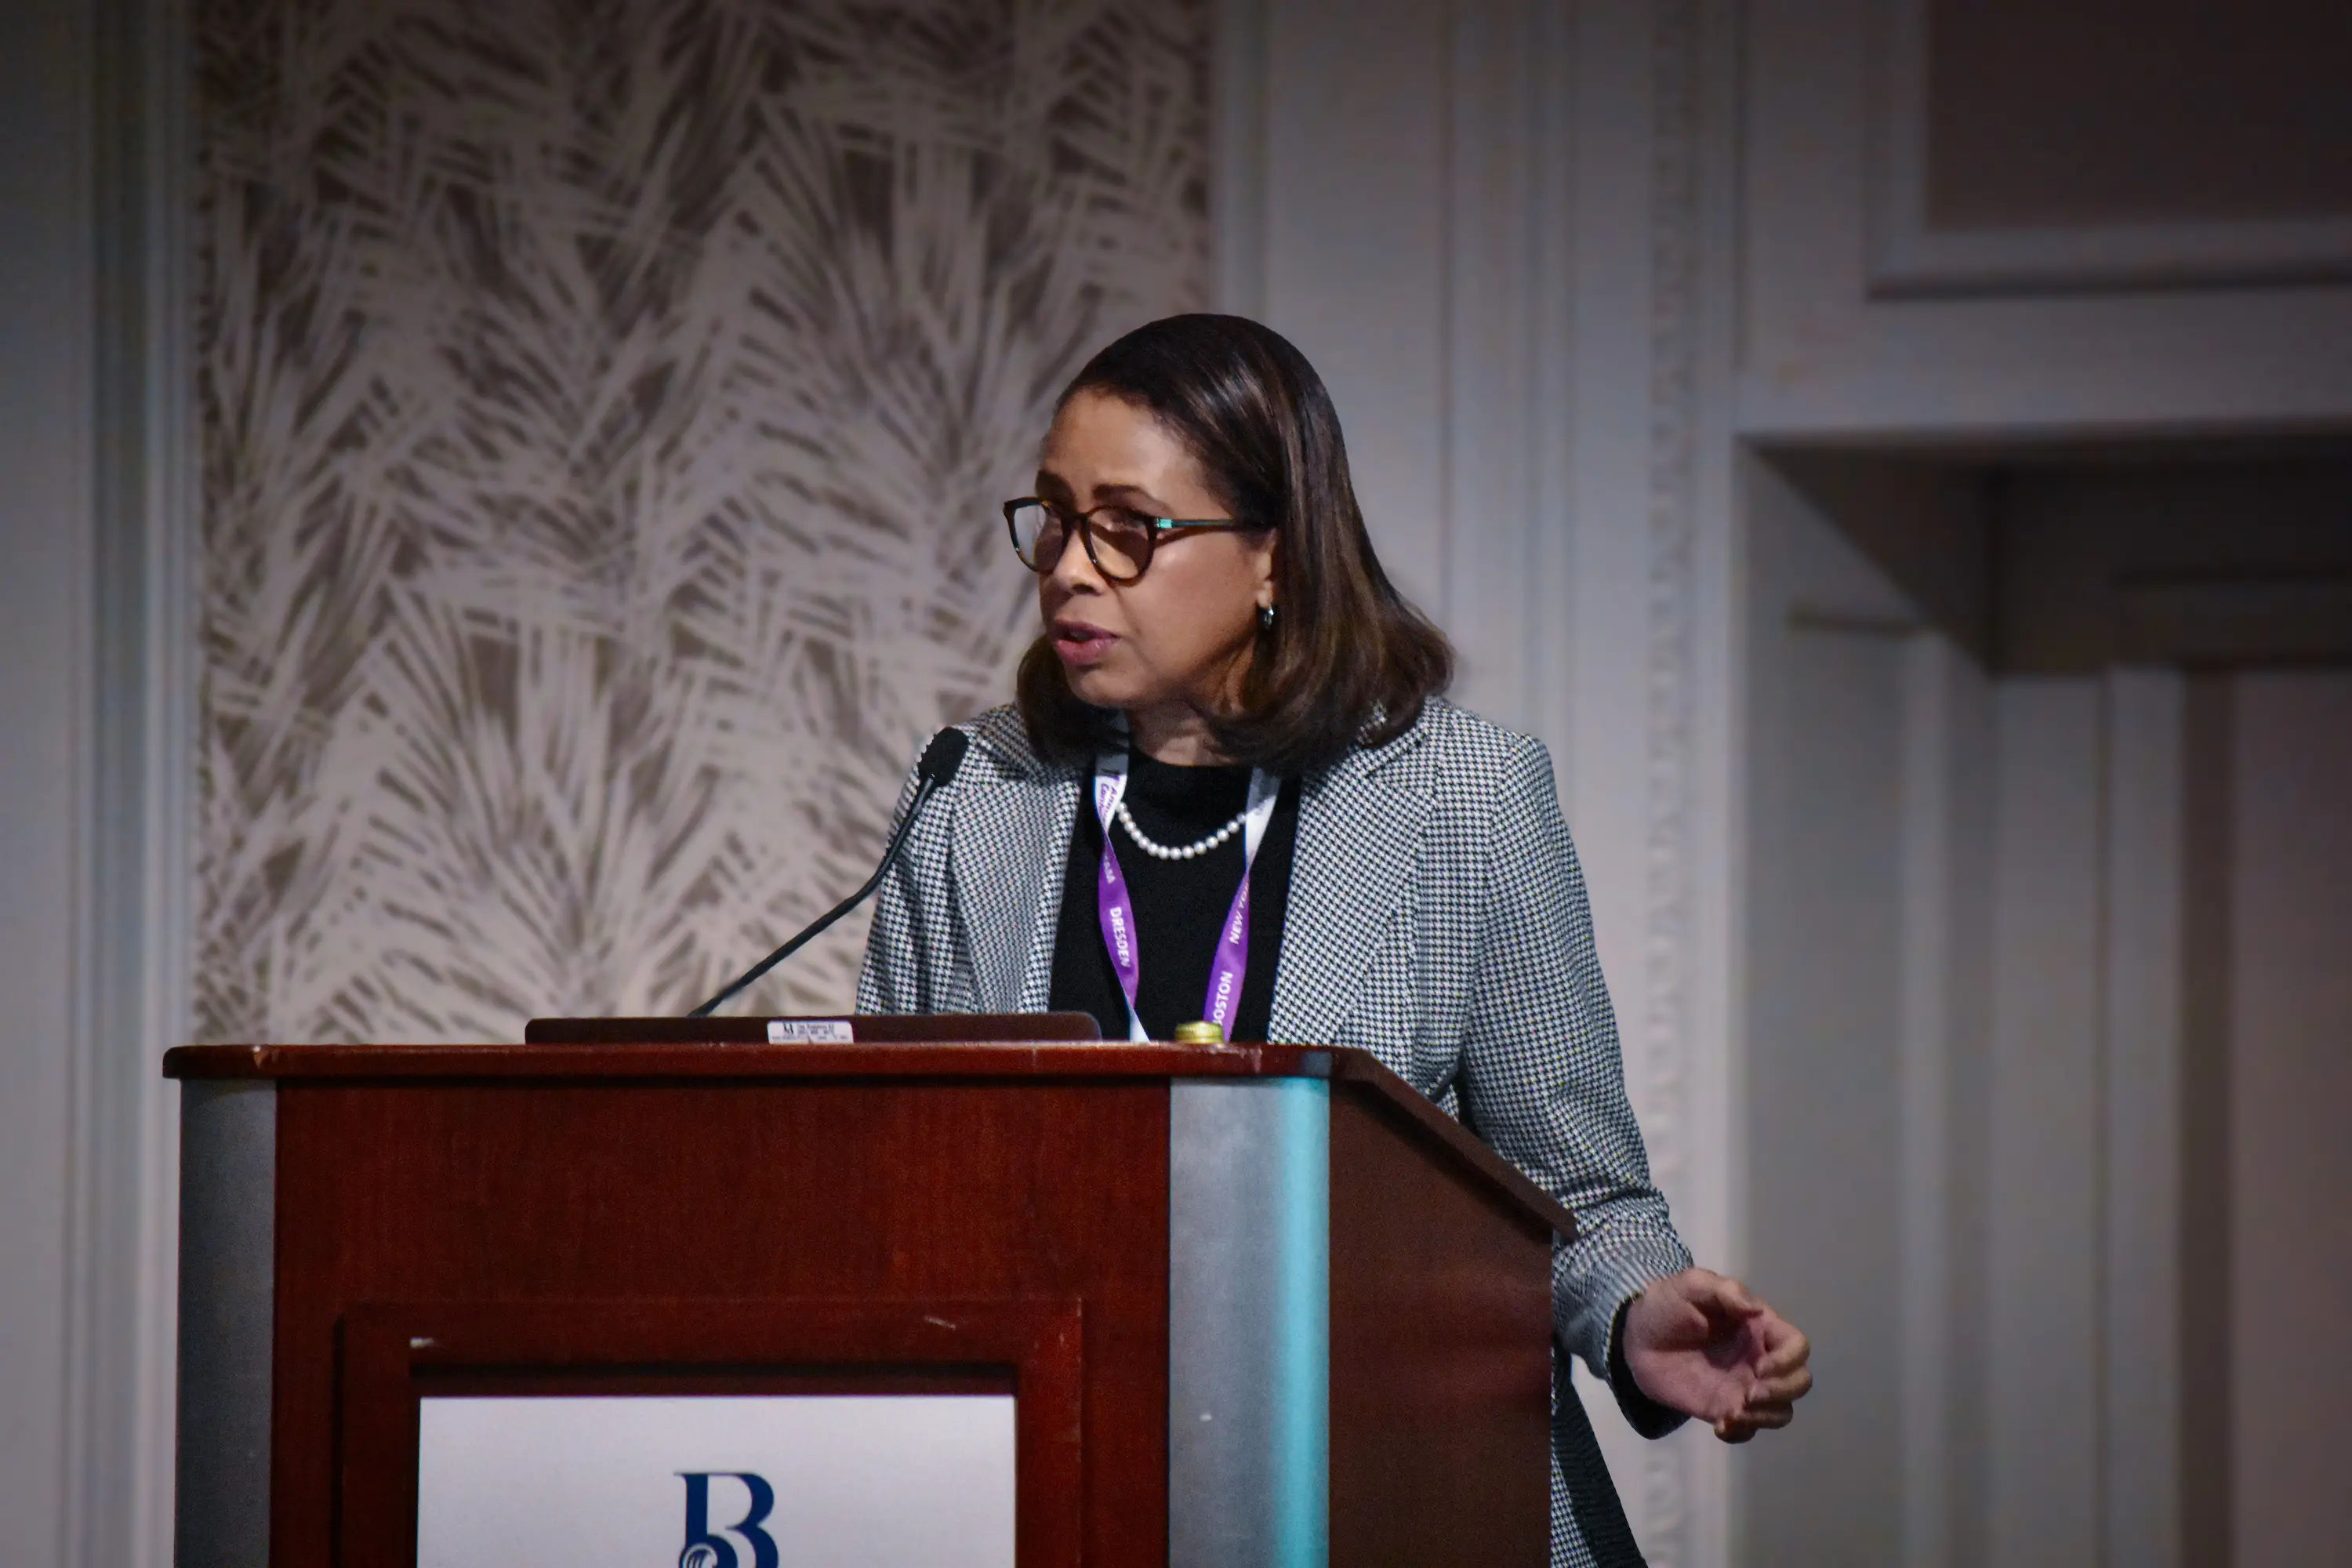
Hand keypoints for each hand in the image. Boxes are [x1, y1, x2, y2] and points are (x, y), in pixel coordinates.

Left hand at [1622, 1268, 1811, 1441]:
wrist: (1637, 1338)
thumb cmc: (1667, 1305)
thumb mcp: (1692, 1285)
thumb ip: (1725, 1290)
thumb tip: (1756, 1310)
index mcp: (1759, 1327)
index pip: (1797, 1346)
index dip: (1789, 1361)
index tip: (1760, 1367)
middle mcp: (1759, 1358)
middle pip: (1799, 1381)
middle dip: (1782, 1392)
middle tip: (1748, 1394)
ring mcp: (1744, 1387)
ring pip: (1781, 1411)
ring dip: (1765, 1417)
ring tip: (1732, 1413)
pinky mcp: (1725, 1409)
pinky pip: (1749, 1431)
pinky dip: (1741, 1433)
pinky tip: (1719, 1426)